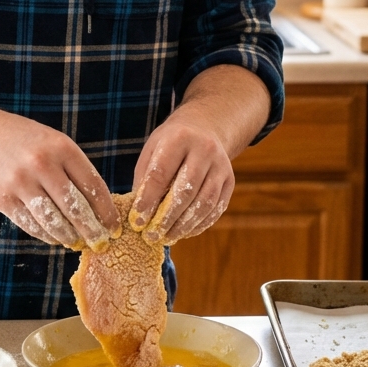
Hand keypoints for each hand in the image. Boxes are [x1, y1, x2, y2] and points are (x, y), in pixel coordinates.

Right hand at [0, 108, 118, 249]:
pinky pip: (30, 225)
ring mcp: (20, 182)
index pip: (92, 185)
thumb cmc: (24, 140)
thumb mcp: (53, 142)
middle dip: (91, 230)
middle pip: (75, 207)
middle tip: (101, 243)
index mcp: (61, 147)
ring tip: (77, 242)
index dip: (106, 210)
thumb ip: (74, 168)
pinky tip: (55, 237)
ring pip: (53, 221)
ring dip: (69, 236)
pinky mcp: (2, 198)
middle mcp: (41, 164)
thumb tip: (98, 208)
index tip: (114, 226)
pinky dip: (45, 235)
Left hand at [129, 65, 270, 243]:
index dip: (149, 200)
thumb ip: (145, 178)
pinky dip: (199, 224)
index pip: (161, 173)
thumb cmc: (170, 143)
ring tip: (166, 238)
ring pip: (204, 202)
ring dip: (184, 225)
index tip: (137, 220)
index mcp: (179, 138)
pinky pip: (216, 208)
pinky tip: (184, 232)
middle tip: (151, 236)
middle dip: (167, 218)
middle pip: (186, 190)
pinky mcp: (230, 180)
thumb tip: (138, 214)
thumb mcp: (152, 150)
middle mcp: (204, 150)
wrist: (204, 128)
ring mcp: (221, 165)